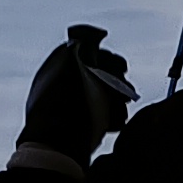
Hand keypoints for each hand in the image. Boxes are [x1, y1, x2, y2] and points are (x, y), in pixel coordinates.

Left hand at [20, 24, 134, 167]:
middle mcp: (61, 84)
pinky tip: (114, 124)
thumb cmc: (66, 105)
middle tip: (125, 92)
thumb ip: (86, 40)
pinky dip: (111, 117)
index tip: (122, 67)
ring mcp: (69, 107)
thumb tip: (98, 33)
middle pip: (98, 74)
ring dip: (116, 101)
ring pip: (102, 96)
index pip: (88, 52)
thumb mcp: (75, 61)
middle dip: (116, 81)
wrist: (58, 148)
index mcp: (57, 67)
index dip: (108, 58)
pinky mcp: (78, 129)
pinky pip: (100, 117)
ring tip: (120, 110)